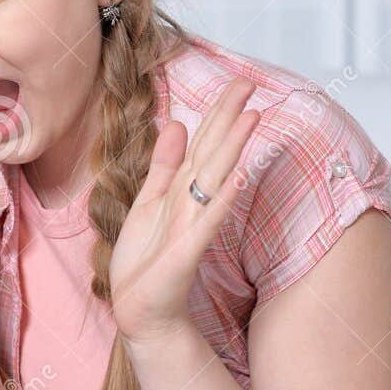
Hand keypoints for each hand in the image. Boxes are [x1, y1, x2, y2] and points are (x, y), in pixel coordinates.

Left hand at [109, 77, 260, 345]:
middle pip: (213, 154)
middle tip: (251, 85)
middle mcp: (191, 204)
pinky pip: (206, 223)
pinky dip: (219, 201)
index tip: (239, 81)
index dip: (219, 112)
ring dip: (232, 149)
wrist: (139, 308)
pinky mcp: (186, 253)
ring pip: (213, 180)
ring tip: (251, 117)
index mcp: (180, 191)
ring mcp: (192, 227)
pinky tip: (234, 179)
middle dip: (230, 119)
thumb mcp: (148, 202)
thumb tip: (178, 124)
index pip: (204, 144)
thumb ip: (164, 166)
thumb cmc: (144, 261)